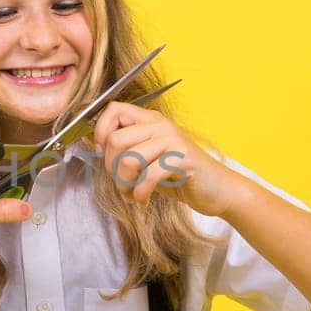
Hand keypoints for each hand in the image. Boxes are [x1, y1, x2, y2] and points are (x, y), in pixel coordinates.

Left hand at [90, 102, 241, 216]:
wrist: (217, 190)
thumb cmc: (179, 176)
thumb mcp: (147, 160)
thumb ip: (125, 151)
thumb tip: (94, 145)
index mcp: (150, 120)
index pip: (113, 109)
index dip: (100, 131)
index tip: (100, 153)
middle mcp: (160, 125)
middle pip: (116, 139)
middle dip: (111, 169)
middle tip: (122, 184)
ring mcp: (172, 140)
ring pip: (128, 159)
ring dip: (124, 185)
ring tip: (131, 195)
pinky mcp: (182, 158)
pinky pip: (148, 176)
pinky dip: (140, 194)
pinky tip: (143, 201)